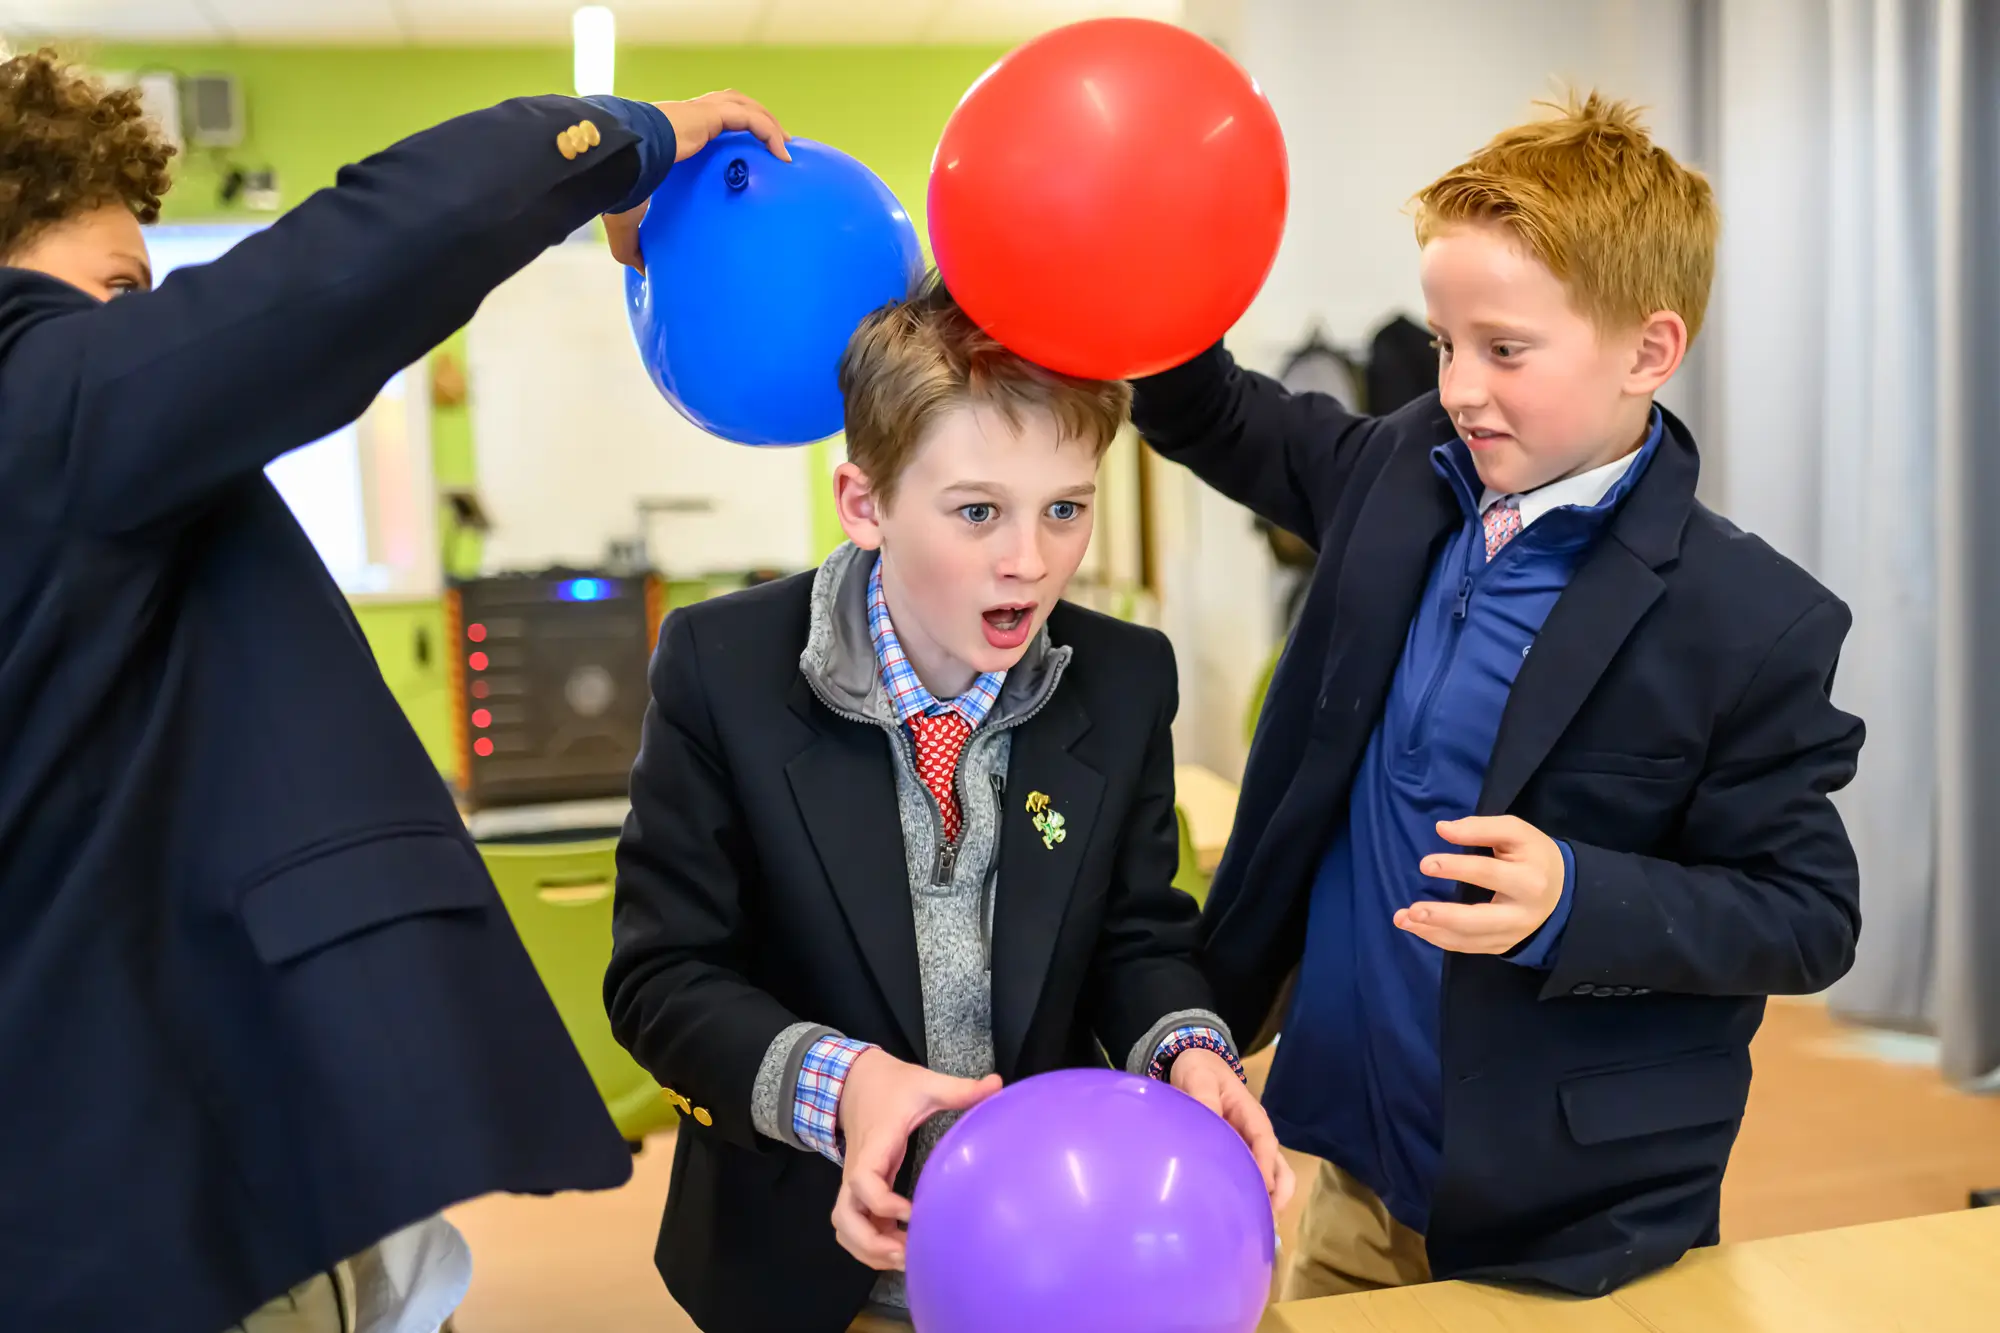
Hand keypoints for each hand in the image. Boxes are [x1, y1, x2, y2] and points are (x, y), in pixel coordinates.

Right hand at [606, 90, 791, 271]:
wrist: (621, 158)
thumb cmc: (621, 181)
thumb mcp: (627, 217)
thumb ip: (633, 243)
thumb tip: (639, 270)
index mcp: (674, 133)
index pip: (707, 123)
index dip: (728, 133)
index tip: (747, 159)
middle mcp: (689, 117)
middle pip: (731, 105)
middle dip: (756, 118)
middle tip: (776, 145)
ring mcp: (700, 113)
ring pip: (744, 106)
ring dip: (768, 122)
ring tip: (785, 146)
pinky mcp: (709, 115)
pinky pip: (749, 118)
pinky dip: (767, 131)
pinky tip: (781, 152)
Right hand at [830, 1049, 1001, 1270]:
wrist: (856, 1081)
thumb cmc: (891, 1086)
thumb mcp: (925, 1084)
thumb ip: (958, 1089)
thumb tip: (998, 1085)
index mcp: (873, 1147)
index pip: (863, 1182)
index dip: (884, 1204)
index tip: (913, 1213)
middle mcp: (856, 1170)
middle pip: (844, 1218)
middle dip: (871, 1243)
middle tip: (907, 1252)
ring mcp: (854, 1182)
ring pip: (844, 1227)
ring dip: (868, 1248)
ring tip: (905, 1257)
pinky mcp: (859, 1189)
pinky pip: (854, 1224)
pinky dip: (869, 1243)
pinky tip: (900, 1247)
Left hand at [1170, 1049, 1295, 1212]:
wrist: (1196, 1065)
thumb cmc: (1200, 1071)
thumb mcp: (1199, 1079)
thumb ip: (1205, 1099)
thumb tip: (1209, 1121)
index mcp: (1251, 1114)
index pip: (1265, 1140)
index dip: (1266, 1165)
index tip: (1265, 1189)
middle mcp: (1256, 1133)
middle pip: (1279, 1164)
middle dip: (1278, 1191)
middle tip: (1267, 1219)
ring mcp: (1250, 1146)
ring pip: (1272, 1175)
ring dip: (1271, 1199)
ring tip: (1259, 1226)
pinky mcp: (1238, 1155)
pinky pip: (1252, 1176)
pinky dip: (1254, 1196)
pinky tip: (1241, 1216)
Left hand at [1395, 815, 1565, 953]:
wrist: (1562, 890)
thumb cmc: (1532, 854)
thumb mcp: (1515, 832)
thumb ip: (1480, 828)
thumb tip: (1442, 829)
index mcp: (1529, 880)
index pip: (1488, 873)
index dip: (1456, 868)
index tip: (1425, 864)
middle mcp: (1523, 913)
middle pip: (1479, 919)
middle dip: (1443, 917)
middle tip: (1412, 910)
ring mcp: (1513, 934)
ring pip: (1470, 939)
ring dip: (1433, 932)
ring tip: (1402, 919)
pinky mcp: (1503, 945)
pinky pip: (1468, 947)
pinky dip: (1440, 940)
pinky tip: (1418, 929)